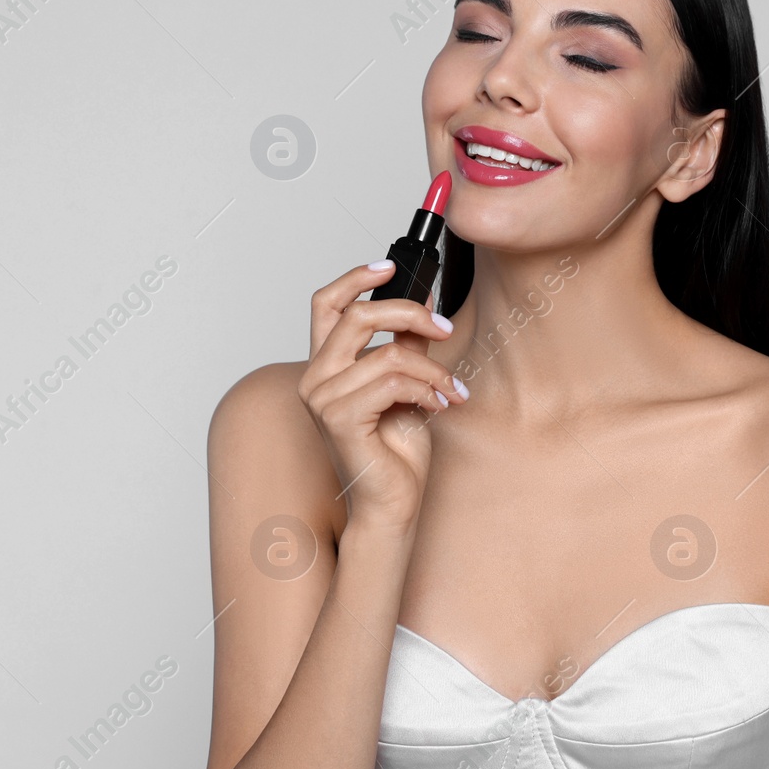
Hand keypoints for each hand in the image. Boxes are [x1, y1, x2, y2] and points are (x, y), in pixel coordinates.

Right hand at [297, 262, 465, 540]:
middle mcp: (316, 378)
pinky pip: (393, 383)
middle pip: (358, 316)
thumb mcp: (407, 384)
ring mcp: (323, 399)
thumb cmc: (395, 450)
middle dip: (410, 313)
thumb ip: (408, 344)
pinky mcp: (340, 419)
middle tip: (445, 327)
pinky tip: (440, 405)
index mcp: (326, 365)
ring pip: (389, 354)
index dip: (355, 278)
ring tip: (452, 389)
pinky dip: (427, 390)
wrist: (394, 501)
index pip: (326, 304)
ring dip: (433, 370)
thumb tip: (424, 302)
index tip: (392, 267)